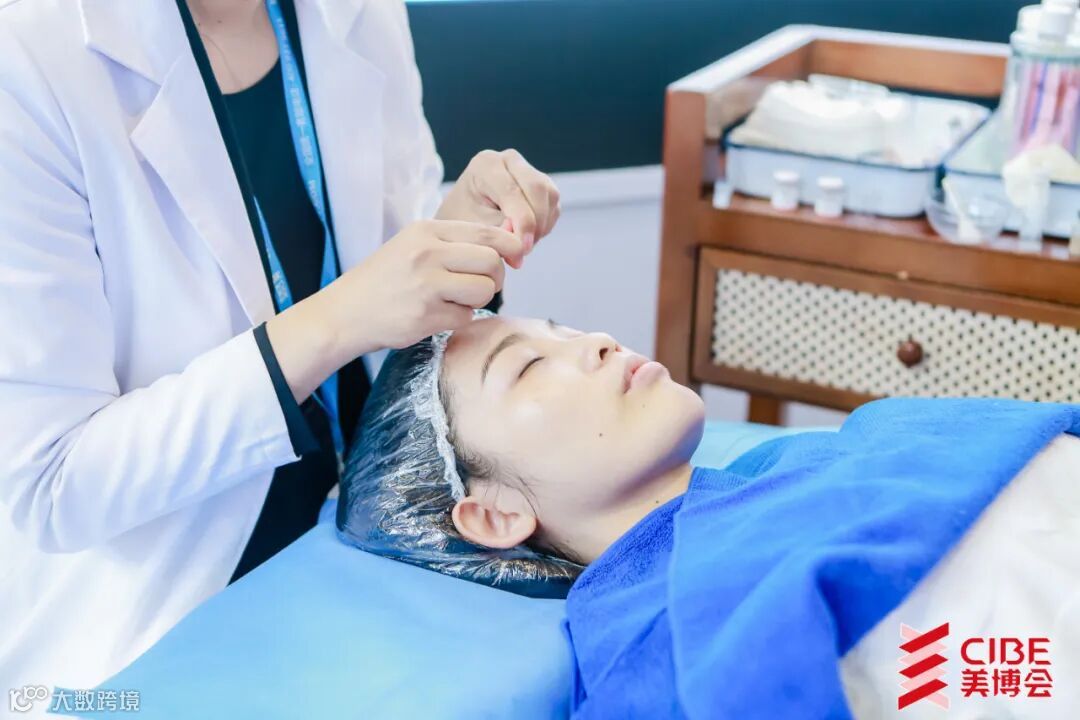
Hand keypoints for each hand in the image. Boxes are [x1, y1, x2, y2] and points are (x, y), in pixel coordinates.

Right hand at [265, 220, 523, 400]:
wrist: (346, 313)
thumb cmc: (385, 280)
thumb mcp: (413, 246)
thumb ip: (455, 243)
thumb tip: (510, 242)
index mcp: (425, 231)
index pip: (486, 233)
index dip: (510, 245)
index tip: (516, 257)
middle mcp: (426, 253)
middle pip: (492, 261)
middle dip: (496, 275)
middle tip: (482, 284)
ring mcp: (426, 285)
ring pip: (485, 290)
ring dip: (479, 299)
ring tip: (456, 300)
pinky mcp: (426, 315)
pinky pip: (467, 316)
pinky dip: (460, 318)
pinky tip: (438, 314)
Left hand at [436, 149, 560, 254]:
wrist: (462, 213)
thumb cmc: (463, 219)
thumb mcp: (473, 226)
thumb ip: (499, 233)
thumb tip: (522, 246)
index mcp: (486, 164)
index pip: (512, 191)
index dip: (522, 222)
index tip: (522, 248)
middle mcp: (509, 160)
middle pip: (537, 188)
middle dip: (536, 223)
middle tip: (524, 250)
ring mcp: (528, 169)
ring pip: (550, 196)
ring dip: (542, 225)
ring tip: (522, 245)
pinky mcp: (541, 184)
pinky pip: (553, 205)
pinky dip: (545, 225)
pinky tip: (527, 236)